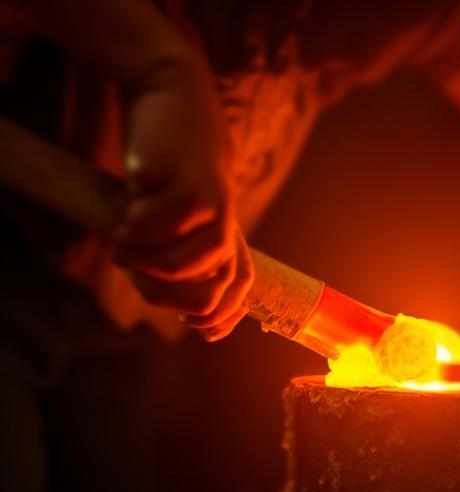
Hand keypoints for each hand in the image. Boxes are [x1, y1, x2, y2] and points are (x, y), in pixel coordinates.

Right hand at [112, 55, 252, 340]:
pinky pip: (154, 232)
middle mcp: (227, 229)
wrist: (174, 99)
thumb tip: (187, 314)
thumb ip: (177, 256)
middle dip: (164, 295)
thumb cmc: (168, 167)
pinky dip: (131, 229)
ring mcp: (215, 210)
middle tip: (134, 269)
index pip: (238, 293)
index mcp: (228, 236)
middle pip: (207, 294)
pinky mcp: (193, 189)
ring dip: (141, 260)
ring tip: (123, 238)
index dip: (219, 318)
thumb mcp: (178, 214)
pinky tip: (124, 211)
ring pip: (177, 267)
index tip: (192, 325)